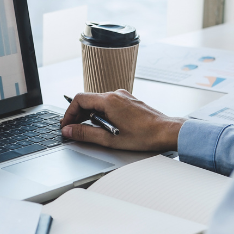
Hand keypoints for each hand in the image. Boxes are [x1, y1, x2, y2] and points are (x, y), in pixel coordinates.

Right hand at [60, 90, 185, 151]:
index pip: (79, 99)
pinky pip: (109, 104)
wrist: (167, 132)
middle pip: (88, 100)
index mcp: (109, 100)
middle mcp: (115, 94)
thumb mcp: (110, 139)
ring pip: (98, 103)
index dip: (69, 113)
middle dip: (78, 115)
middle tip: (75, 130)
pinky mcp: (129, 101)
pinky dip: (102, 114)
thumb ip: (85, 134)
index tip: (66, 125)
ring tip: (93, 131)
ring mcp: (123, 96)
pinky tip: (107, 127)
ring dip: (90, 116)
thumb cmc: (143, 136)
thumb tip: (69, 131)